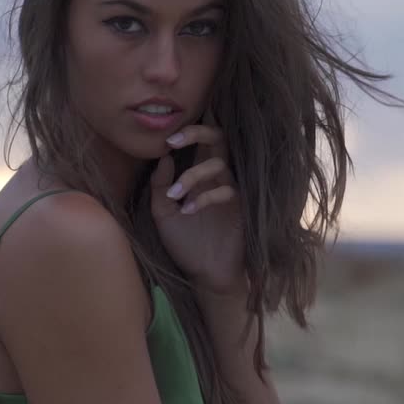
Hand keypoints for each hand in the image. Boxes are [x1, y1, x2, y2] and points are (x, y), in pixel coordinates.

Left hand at [150, 110, 246, 295]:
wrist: (205, 273)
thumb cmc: (185, 242)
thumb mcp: (163, 213)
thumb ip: (160, 186)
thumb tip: (165, 157)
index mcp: (200, 174)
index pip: (201, 141)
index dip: (187, 131)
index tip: (165, 140)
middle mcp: (218, 176)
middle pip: (219, 138)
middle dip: (196, 133)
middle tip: (173, 141)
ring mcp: (232, 189)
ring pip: (219, 164)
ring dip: (192, 175)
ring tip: (175, 196)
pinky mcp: (243, 206)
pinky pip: (227, 190)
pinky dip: (205, 198)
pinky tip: (188, 212)